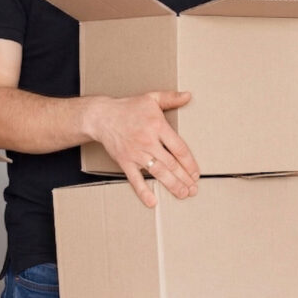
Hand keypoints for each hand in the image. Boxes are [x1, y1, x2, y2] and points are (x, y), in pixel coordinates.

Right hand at [86, 91, 200, 207]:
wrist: (101, 117)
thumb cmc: (128, 108)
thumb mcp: (151, 98)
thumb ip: (170, 98)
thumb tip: (188, 96)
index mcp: (157, 126)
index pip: (179, 148)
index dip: (189, 163)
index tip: (196, 173)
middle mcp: (148, 141)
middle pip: (171, 164)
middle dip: (184, 178)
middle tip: (194, 189)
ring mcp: (136, 153)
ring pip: (158, 172)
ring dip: (172, 185)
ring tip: (183, 194)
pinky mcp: (125, 162)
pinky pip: (135, 179)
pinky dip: (143, 191)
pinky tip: (153, 201)